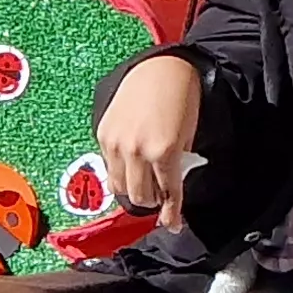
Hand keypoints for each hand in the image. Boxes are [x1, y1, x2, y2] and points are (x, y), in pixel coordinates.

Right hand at [95, 54, 202, 227]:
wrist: (160, 67)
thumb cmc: (182, 97)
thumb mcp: (188, 136)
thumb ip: (178, 164)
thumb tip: (170, 188)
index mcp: (163, 152)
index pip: (167, 194)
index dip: (171, 214)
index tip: (174, 224)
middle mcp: (136, 151)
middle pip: (139, 197)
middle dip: (153, 203)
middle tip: (160, 199)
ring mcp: (116, 143)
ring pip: (119, 186)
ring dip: (134, 190)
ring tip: (146, 183)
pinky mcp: (103, 134)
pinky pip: (109, 166)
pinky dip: (121, 172)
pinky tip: (133, 165)